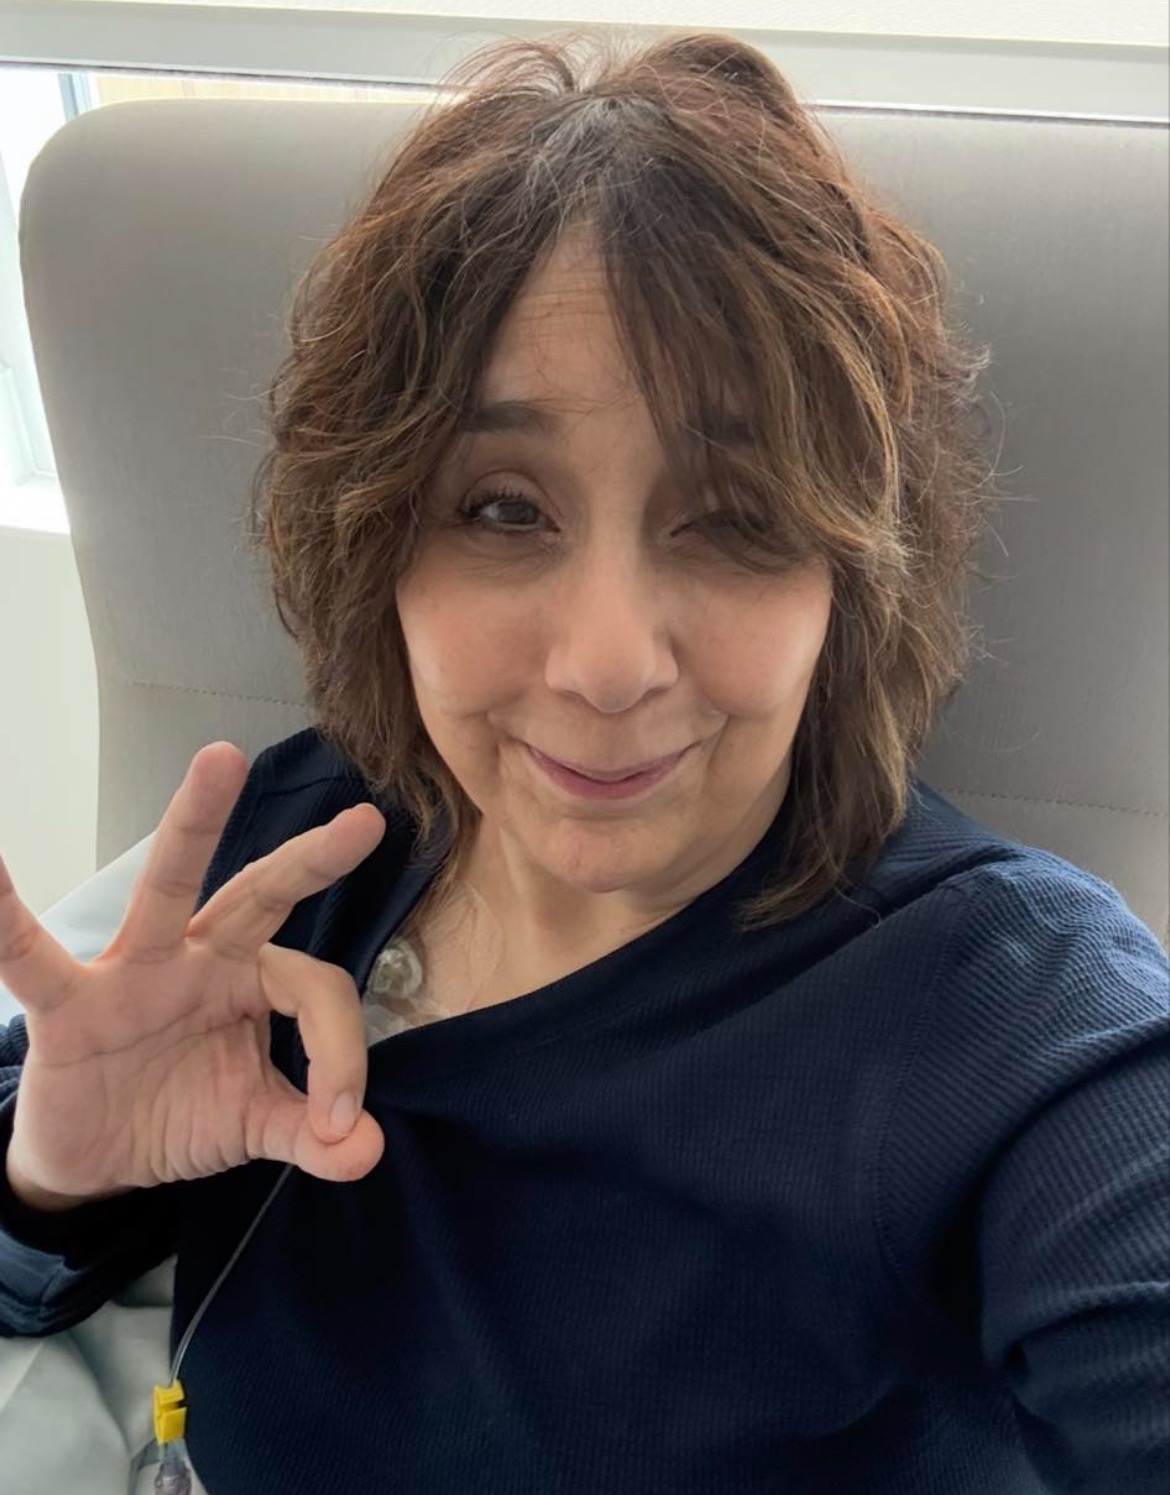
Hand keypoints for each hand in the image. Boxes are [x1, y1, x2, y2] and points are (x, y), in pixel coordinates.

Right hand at [0, 742, 387, 1207]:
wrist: (98, 1159)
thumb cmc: (181, 1115)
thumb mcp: (253, 1124)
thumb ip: (313, 1135)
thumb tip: (367, 1151)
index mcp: (254, 982)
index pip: (316, 991)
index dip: (341, 1055)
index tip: (339, 1122)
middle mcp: (202, 958)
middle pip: (262, 894)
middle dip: (311, 860)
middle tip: (365, 823)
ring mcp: (136, 972)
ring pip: (168, 890)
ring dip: (194, 826)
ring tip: (222, 760)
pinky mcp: (72, 1005)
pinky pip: (34, 957)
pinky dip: (6, 916)